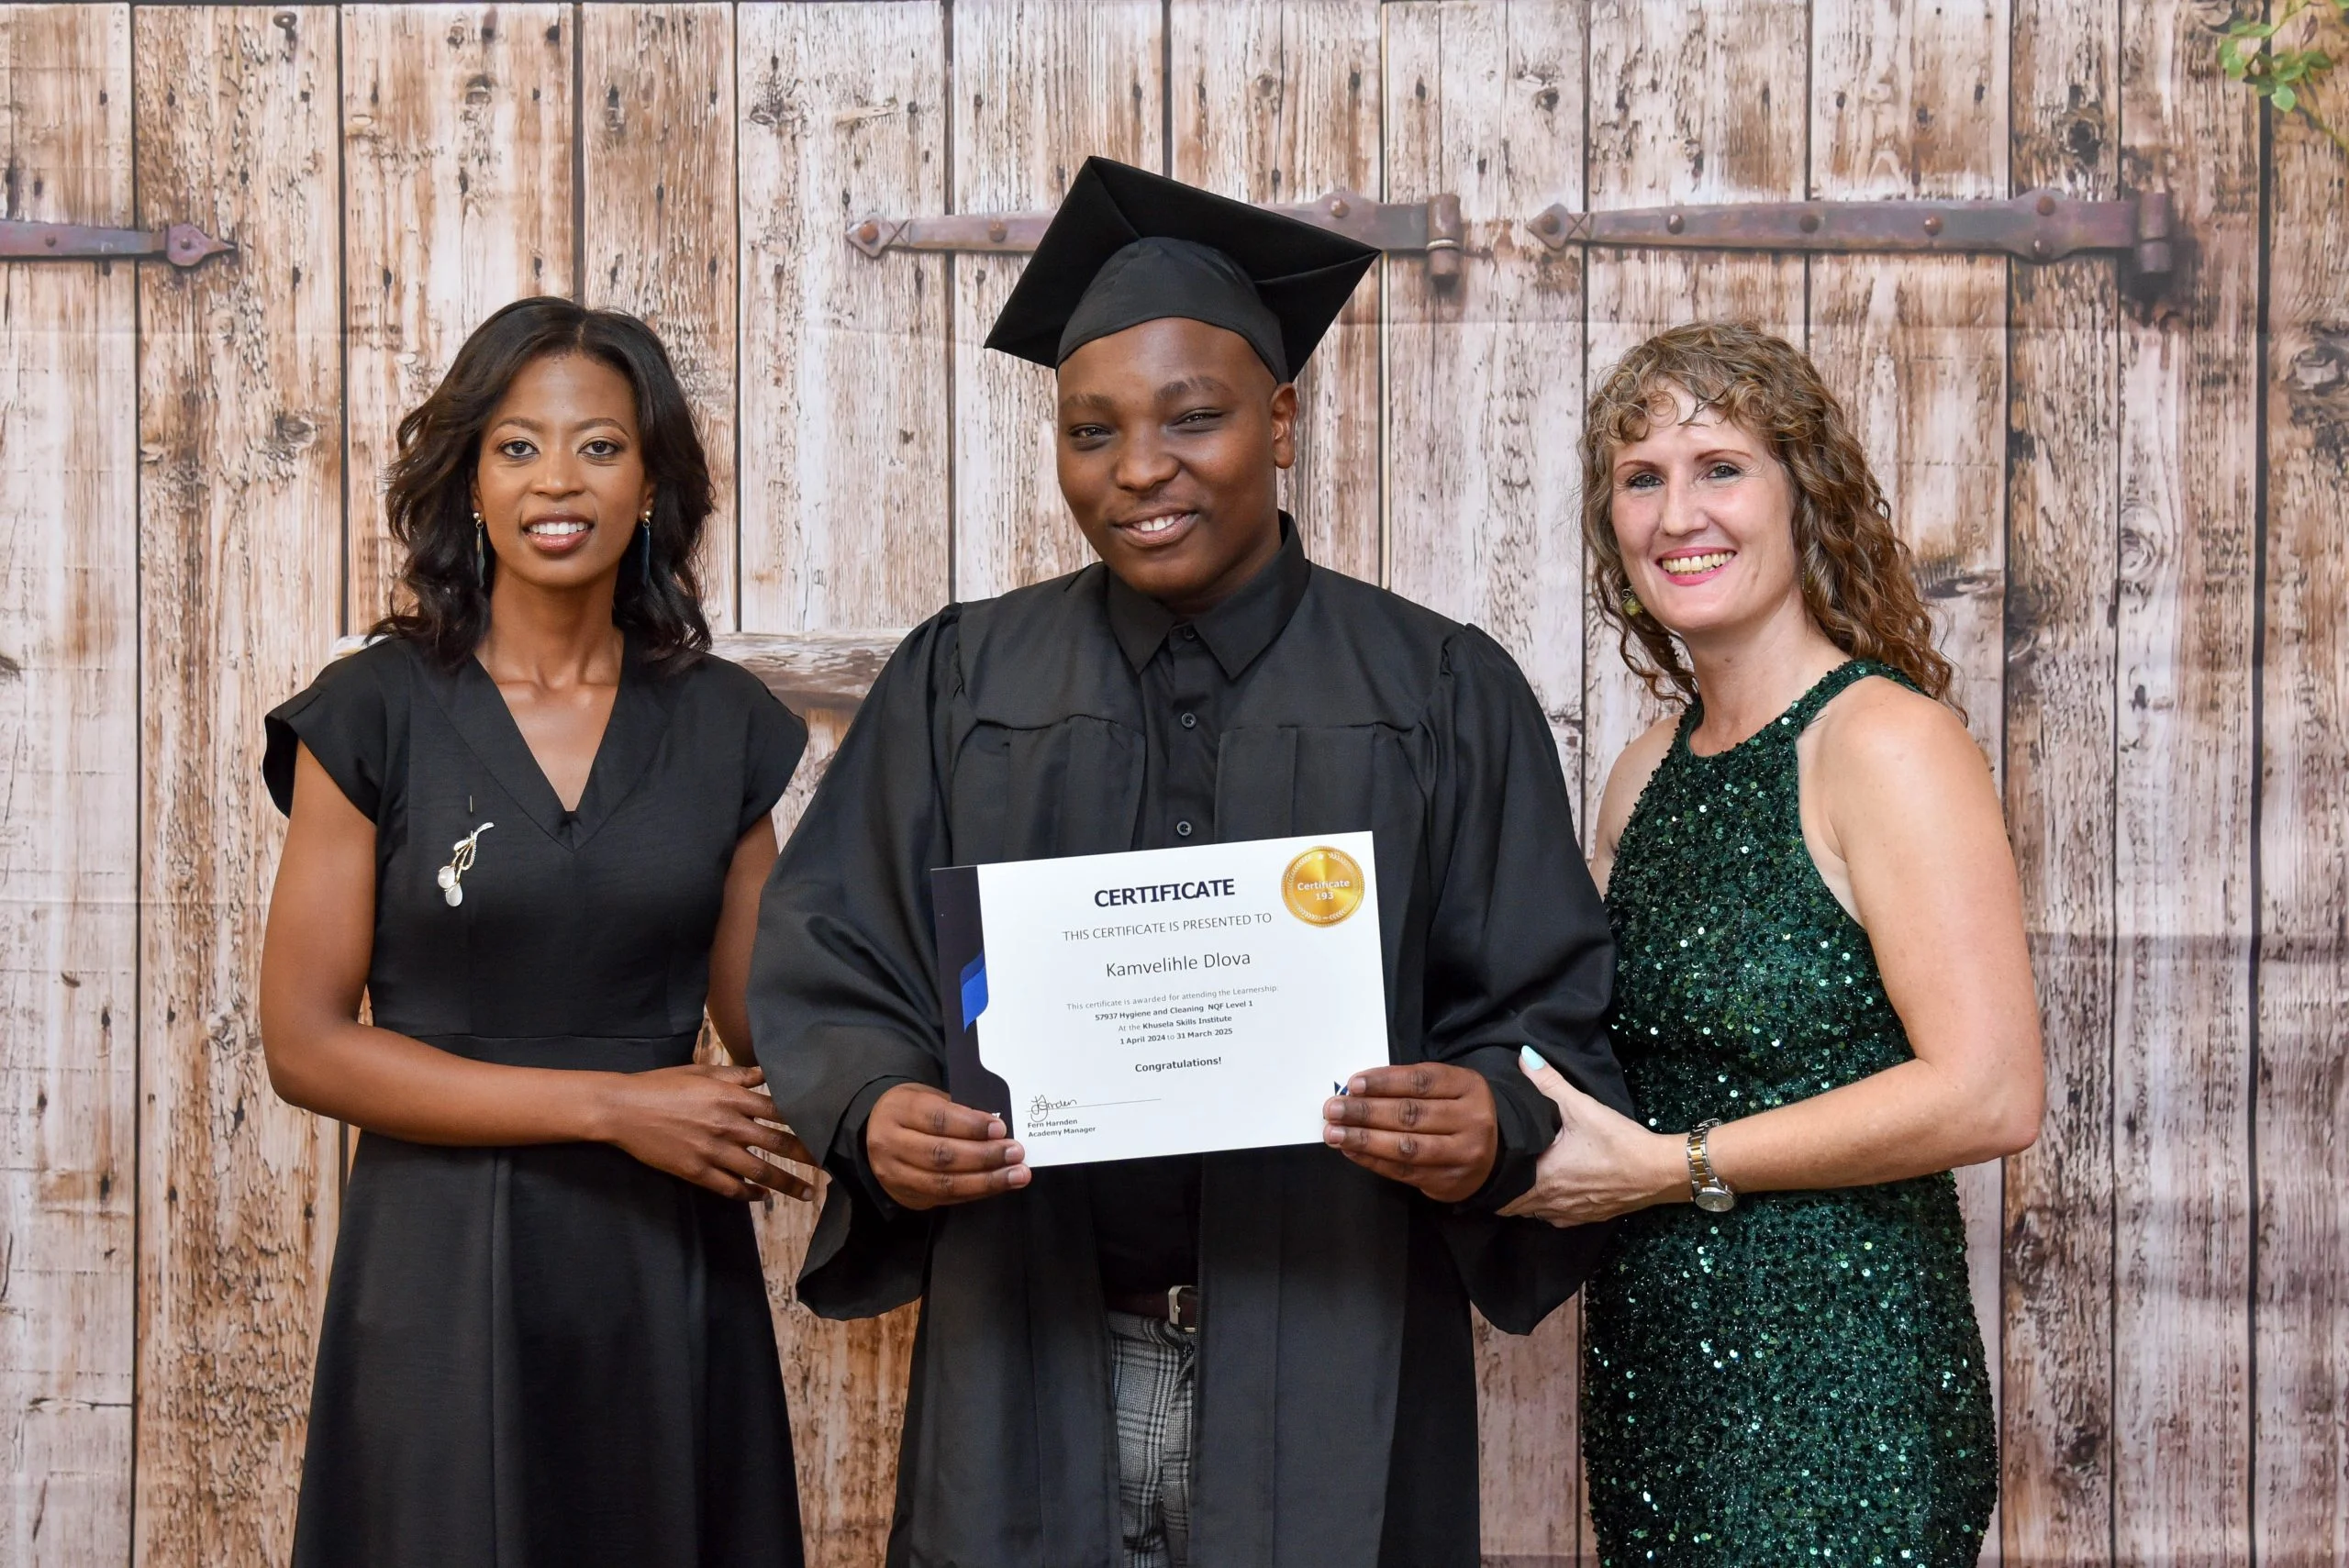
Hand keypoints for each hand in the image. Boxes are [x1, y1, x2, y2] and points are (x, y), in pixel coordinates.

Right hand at [597, 1063, 816, 1201]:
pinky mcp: (696, 1171)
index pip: (779, 1110)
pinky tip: (762, 1197)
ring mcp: (712, 1150)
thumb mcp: (701, 1071)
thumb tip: (765, 1073)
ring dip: (786, 1184)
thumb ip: (737, 1074)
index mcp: (731, 1096)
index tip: (826, 1128)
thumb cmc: (662, 1084)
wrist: (624, 1108)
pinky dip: (750, 1193)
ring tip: (807, 1194)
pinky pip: (730, 1187)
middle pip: (778, 1143)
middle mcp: (728, 1124)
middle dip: (808, 1157)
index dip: (805, 1120)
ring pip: (759, 1171)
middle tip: (831, 1167)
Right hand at [866, 1083, 1030, 1210]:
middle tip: (1016, 1153)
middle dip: (984, 1156)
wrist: (876, 1133)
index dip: (972, 1126)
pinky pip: (945, 1198)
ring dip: (986, 1181)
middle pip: (941, 1155)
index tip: (1001, 1129)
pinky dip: (975, 1192)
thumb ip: (958, 1111)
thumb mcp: (928, 1097)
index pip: (938, 1119)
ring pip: (944, 1183)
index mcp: (899, 1110)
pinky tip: (998, 1186)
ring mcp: (894, 1174)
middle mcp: (890, 1144)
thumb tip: (998, 1128)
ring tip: (1016, 1175)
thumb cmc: (913, 1111)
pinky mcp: (905, 1196)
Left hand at [1320, 1063, 1498, 1202]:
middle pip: (1410, 1114)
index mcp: (1469, 1087)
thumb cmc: (1459, 1112)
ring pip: (1406, 1146)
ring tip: (1334, 1132)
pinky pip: (1404, 1170)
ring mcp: (1462, 1154)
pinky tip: (1351, 1150)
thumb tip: (1357, 1089)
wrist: (1497, 1154)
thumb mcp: (1449, 1087)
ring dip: (1364, 1139)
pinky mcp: (1448, 1182)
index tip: (1353, 1085)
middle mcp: (1471, 1120)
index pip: (1421, 1081)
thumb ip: (1410, 1085)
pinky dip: (1372, 1160)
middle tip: (1332, 1108)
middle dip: (1366, 1112)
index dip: (1384, 1082)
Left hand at [1498, 1045, 1683, 1226]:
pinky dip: (1549, 1204)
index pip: (1499, 1193)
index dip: (1487, 1180)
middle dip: (1503, 1189)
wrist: (1660, 1172)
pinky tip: (1553, 1185)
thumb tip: (1522, 1056)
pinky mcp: (1589, 1217)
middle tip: (1497, 1167)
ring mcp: (1570, 1215)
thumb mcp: (1581, 1107)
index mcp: (1541, 1181)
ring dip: (1526, 1197)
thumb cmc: (1618, 1142)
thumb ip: (1548, 1082)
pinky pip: (1556, 1216)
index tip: (1480, 1163)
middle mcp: (1551, 1205)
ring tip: (1520, 1175)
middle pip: (1513, 1206)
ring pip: (1534, 1212)